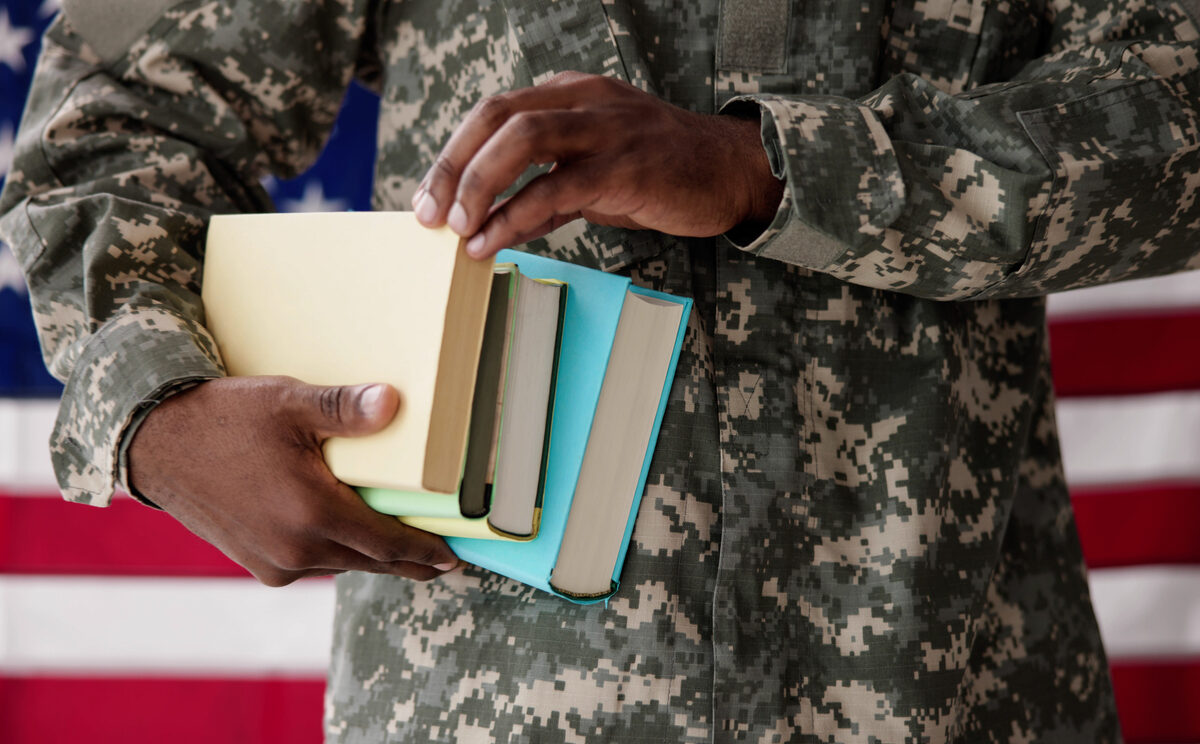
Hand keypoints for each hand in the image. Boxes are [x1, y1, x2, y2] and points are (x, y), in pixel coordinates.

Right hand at [127, 376, 459, 585]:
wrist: (157, 445)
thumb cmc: (223, 419)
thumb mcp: (289, 402)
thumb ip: (345, 408)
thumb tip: (392, 403)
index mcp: (312, 513)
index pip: (388, 544)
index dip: (425, 552)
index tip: (453, 559)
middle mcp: (296, 548)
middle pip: (371, 562)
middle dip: (408, 563)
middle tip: (441, 564)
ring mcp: (274, 561)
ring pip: (342, 565)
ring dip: (372, 558)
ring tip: (400, 550)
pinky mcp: (257, 564)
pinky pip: (312, 564)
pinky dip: (335, 554)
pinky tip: (347, 540)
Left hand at [412, 71, 783, 257]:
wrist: (734, 172)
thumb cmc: (663, 173)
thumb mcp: (597, 174)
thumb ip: (547, 191)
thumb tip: (496, 227)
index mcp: (570, 93)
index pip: (494, 112)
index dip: (453, 154)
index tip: (428, 199)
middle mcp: (583, 99)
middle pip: (496, 115)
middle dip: (453, 166)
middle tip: (428, 214)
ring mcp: (607, 128)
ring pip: (522, 138)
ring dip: (478, 184)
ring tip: (457, 229)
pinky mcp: (628, 165)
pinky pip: (558, 185)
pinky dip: (516, 215)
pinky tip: (494, 243)